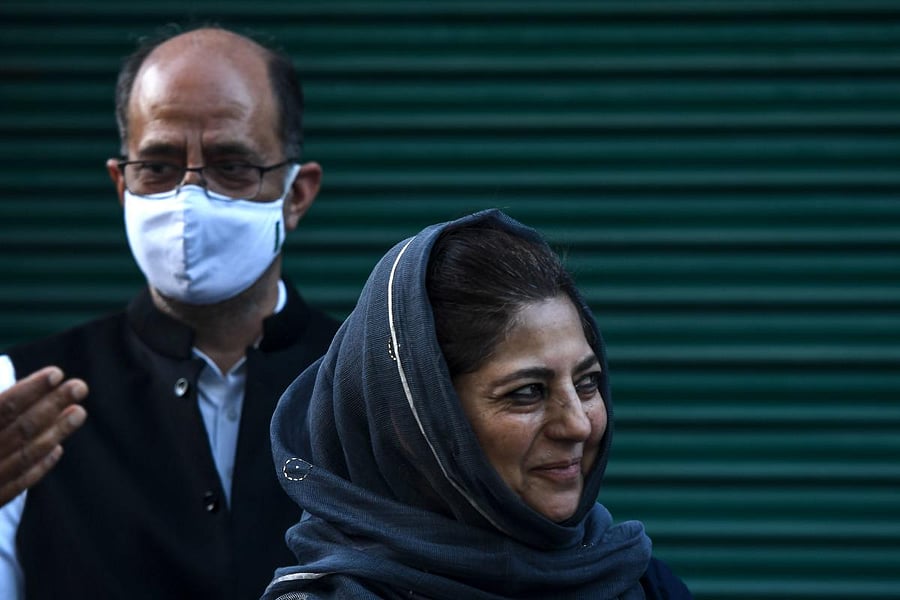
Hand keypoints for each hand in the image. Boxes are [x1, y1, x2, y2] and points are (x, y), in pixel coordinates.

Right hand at [0, 366, 87, 506]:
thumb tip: (2, 372)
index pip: (3, 406)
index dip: (31, 388)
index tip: (56, 373)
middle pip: (20, 428)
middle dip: (51, 405)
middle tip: (80, 387)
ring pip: (23, 456)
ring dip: (54, 433)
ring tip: (79, 413)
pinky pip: (16, 485)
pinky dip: (38, 467)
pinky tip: (57, 450)